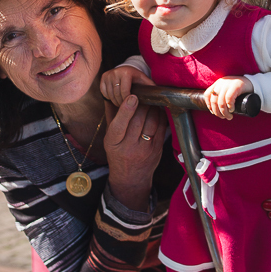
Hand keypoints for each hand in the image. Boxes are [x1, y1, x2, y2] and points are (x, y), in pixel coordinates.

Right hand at [100, 66, 154, 105]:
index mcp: (126, 72)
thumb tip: (161, 95)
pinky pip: (104, 92)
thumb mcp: (145, 81)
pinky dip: (109, 97)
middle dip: (122, 103)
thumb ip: (151, 87)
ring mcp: (108, 75)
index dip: (128, 101)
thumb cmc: (137, 79)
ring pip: (110, 95)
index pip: (125, 92)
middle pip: (117, 95)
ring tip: (122, 103)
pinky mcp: (102, 78)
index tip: (132, 105)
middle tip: (127, 106)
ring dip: (116, 101)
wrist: (126, 70)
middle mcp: (115, 72)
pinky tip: (115, 97)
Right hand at [103, 95, 167, 210]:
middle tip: (143, 93)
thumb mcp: (109, 139)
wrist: (130, 177)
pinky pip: (161, 127)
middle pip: (138, 120)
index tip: (132, 96)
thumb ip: (111, 118)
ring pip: (152, 122)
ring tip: (150, 100)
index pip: (119, 125)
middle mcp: (129, 147)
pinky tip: (158, 109)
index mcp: (113, 143)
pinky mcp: (157, 149)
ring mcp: (145, 149)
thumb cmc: (118, 154)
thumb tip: (111, 96)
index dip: (126, 109)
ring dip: (153, 108)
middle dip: (142, 104)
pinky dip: (160, 115)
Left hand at [204, 76, 251, 119]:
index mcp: (217, 83)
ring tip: (229, 116)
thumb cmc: (239, 90)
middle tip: (223, 117)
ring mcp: (228, 83)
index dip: (209, 105)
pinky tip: (232, 109)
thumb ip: (221, 95)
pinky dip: (230, 106)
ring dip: (224, 112)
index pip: (207, 95)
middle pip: (214, 100)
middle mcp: (221, 82)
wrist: (252, 83)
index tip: (214, 112)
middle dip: (217, 112)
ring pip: (221, 101)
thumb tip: (215, 110)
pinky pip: (229, 98)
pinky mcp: (236, 86)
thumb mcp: (227, 90)